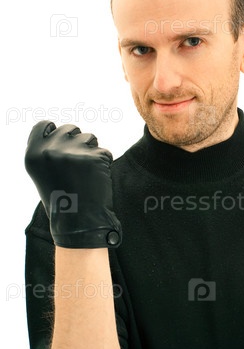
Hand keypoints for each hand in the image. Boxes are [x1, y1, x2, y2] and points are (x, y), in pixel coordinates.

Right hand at [25, 120, 121, 247]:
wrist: (79, 223)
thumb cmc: (62, 201)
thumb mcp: (44, 174)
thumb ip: (48, 151)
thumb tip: (61, 132)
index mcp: (33, 154)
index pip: (43, 125)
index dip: (55, 131)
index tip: (62, 142)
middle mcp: (50, 150)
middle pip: (70, 128)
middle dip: (77, 141)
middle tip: (78, 165)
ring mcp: (72, 153)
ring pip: (90, 137)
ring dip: (92, 152)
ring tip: (87, 175)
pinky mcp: (94, 157)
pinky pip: (105, 152)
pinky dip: (104, 164)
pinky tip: (97, 180)